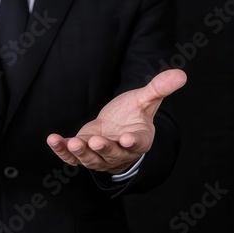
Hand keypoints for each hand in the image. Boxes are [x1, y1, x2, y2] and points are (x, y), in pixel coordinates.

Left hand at [47, 69, 186, 173]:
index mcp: (138, 140)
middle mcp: (119, 152)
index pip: (137, 143)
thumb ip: (159, 88)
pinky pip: (72, 157)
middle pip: (110, 153)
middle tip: (95, 141)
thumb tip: (181, 74)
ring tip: (70, 143)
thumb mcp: (145, 99)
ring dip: (80, 152)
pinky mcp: (84, 153)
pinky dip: (62, 151)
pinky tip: (53, 140)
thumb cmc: (133, 114)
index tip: (126, 139)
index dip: (131, 142)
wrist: (118, 127)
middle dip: (102, 148)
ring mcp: (100, 155)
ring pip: (90, 158)